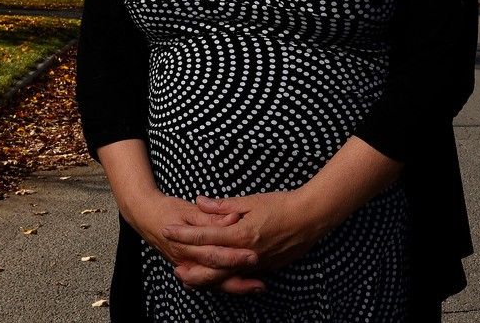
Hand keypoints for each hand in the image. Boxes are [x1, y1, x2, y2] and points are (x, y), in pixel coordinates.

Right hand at [126, 191, 263, 293]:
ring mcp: (187, 267)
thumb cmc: (167, 209)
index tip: (254, 254)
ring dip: (236, 286)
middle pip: (216, 273)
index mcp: (186, 243)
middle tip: (262, 276)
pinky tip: (243, 285)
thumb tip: (231, 218)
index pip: (214, 253)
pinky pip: (209, 283)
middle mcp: (186, 260)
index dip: (234, 255)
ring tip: (259, 286)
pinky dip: (226, 285)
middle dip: (240, 276)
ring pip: (213, 283)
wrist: (144, 216)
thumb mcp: (187, 209)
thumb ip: (210, 216)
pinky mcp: (189, 269)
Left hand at [164, 191, 328, 289]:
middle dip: (190, 267)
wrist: (311, 217)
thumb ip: (224, 205)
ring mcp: (257, 263)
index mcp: (241, 233)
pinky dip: (226, 278)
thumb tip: (200, 201)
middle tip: (174, 269)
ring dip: (205, 279)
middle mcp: (246, 253)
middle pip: (211, 266)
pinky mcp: (267, 268)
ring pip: (225, 277)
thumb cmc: (282, 204)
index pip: (205, 235)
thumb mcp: (252, 200)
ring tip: (191, 278)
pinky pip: (241, 277)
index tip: (167, 230)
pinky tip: (218, 277)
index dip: (184, 234)